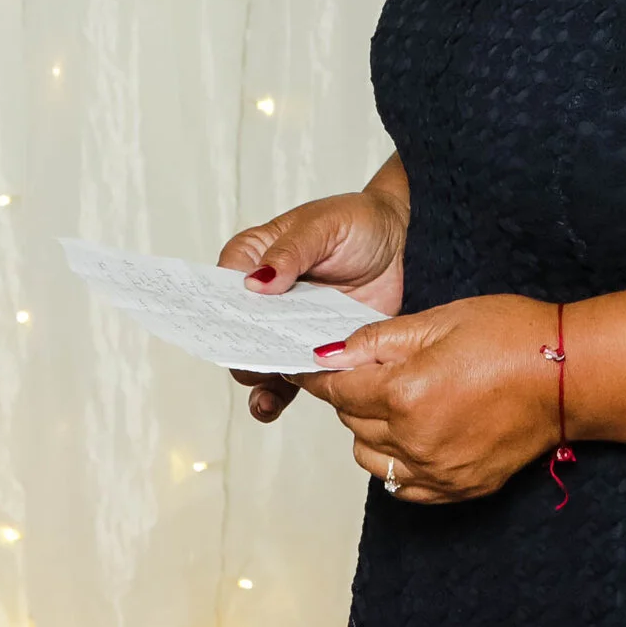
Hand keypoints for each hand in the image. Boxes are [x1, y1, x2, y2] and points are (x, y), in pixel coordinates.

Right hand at [216, 188, 407, 423]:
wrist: (405, 245)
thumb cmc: (359, 222)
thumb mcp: (324, 225)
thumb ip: (291, 251)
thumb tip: (255, 282)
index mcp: (257, 256)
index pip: (224, 284)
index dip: (220, 308)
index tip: (226, 330)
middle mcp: (267, 296)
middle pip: (238, 330)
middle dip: (241, 351)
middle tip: (254, 365)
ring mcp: (290, 326)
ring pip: (260, 359)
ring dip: (257, 381)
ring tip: (264, 399)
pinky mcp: (315, 348)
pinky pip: (292, 377)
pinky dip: (283, 393)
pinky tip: (276, 404)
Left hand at [284, 292, 561, 504]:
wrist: (569, 375)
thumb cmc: (514, 337)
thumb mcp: (440, 320)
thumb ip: (380, 340)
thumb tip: (334, 353)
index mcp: (405, 393)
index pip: (338, 389)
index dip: (319, 373)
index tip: (309, 366)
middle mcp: (415, 439)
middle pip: (352, 421)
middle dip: (352, 395)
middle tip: (370, 370)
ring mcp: (437, 470)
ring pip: (370, 458)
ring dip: (370, 430)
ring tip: (399, 402)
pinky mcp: (459, 487)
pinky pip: (404, 487)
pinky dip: (397, 464)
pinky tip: (414, 436)